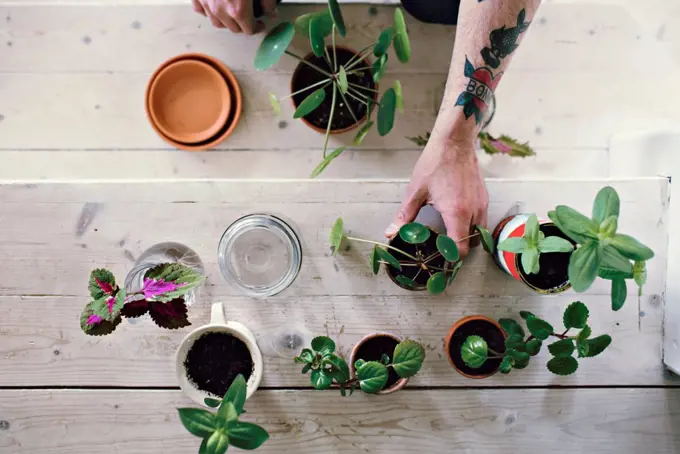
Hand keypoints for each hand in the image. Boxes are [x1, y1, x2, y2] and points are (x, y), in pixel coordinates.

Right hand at [192, 0, 276, 33]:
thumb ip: (268, 1)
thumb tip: (270, 11)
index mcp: (238, 10)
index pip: (248, 29)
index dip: (256, 27)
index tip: (259, 24)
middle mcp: (221, 10)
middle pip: (233, 28)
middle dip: (243, 24)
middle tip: (249, 16)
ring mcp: (207, 3)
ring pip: (217, 22)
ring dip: (227, 20)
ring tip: (233, 12)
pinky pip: (201, 10)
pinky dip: (208, 11)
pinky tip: (215, 6)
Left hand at [386, 136, 488, 257]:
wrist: (455, 141)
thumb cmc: (435, 164)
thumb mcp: (415, 191)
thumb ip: (404, 216)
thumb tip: (391, 233)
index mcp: (456, 213)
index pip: (460, 249)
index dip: (450, 258)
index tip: (440, 259)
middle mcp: (473, 211)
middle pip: (472, 244)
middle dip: (459, 250)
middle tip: (443, 249)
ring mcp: (481, 204)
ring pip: (480, 232)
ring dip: (467, 237)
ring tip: (450, 234)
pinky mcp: (484, 197)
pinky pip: (482, 219)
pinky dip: (472, 224)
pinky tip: (457, 218)